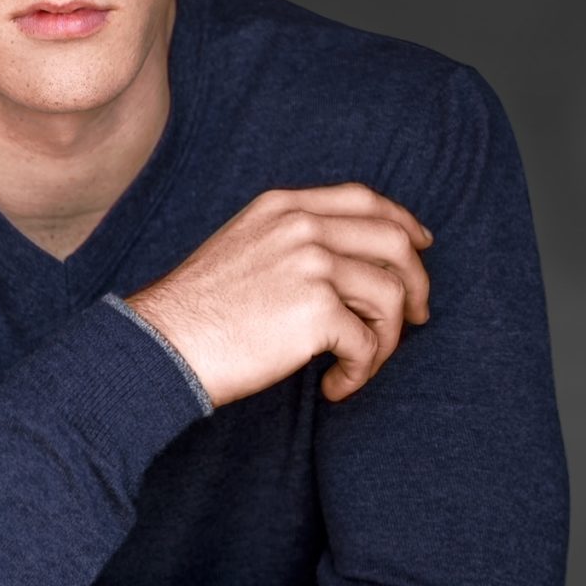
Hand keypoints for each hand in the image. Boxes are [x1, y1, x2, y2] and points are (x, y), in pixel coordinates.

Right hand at [126, 182, 433, 407]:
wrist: (165, 342)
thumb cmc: (200, 309)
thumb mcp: (244, 245)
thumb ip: (291, 238)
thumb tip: (353, 261)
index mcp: (283, 206)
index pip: (364, 198)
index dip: (402, 221)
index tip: (420, 246)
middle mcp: (302, 226)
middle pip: (394, 240)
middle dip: (417, 282)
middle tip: (418, 317)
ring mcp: (311, 264)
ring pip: (391, 296)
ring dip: (387, 339)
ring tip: (357, 364)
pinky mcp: (316, 311)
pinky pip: (369, 345)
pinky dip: (359, 373)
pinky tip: (333, 386)